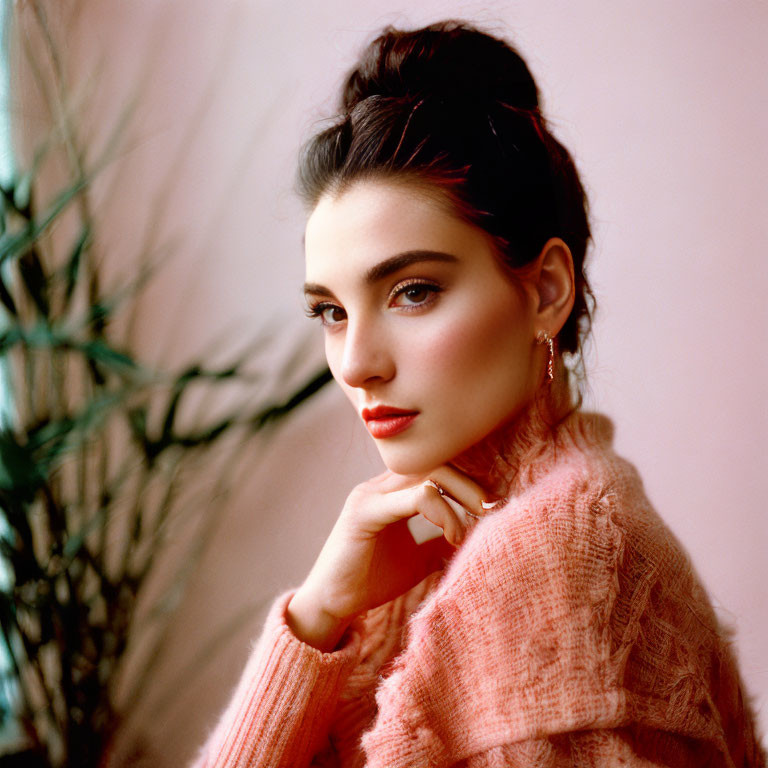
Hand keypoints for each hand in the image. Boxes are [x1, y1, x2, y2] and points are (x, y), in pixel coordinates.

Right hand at [287, 465, 487, 649]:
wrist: (332, 604)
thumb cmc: (371, 580)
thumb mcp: (417, 559)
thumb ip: (439, 544)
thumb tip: (477, 541)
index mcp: (392, 491)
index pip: (437, 468)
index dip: (467, 484)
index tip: (492, 510)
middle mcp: (380, 485)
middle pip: (437, 463)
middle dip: (470, 486)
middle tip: (492, 511)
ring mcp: (370, 494)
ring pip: (428, 473)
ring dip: (460, 497)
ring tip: (475, 525)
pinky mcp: (365, 511)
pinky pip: (414, 497)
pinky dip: (442, 512)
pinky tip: (452, 537)